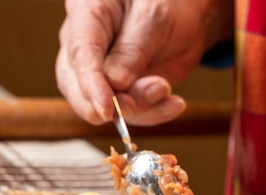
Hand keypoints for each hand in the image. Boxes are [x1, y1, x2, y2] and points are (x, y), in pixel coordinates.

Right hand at [56, 0, 232, 125]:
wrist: (188, 14)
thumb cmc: (168, 2)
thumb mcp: (154, 17)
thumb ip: (133, 51)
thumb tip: (114, 84)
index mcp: (87, 14)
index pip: (80, 53)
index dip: (90, 84)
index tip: (106, 109)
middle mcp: (85, 46)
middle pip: (77, 87)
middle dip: (111, 104)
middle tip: (140, 103)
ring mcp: (101, 73)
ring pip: (105, 107)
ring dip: (140, 107)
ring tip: (165, 89)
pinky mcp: (120, 92)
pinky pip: (131, 112)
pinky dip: (153, 113)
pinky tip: (173, 104)